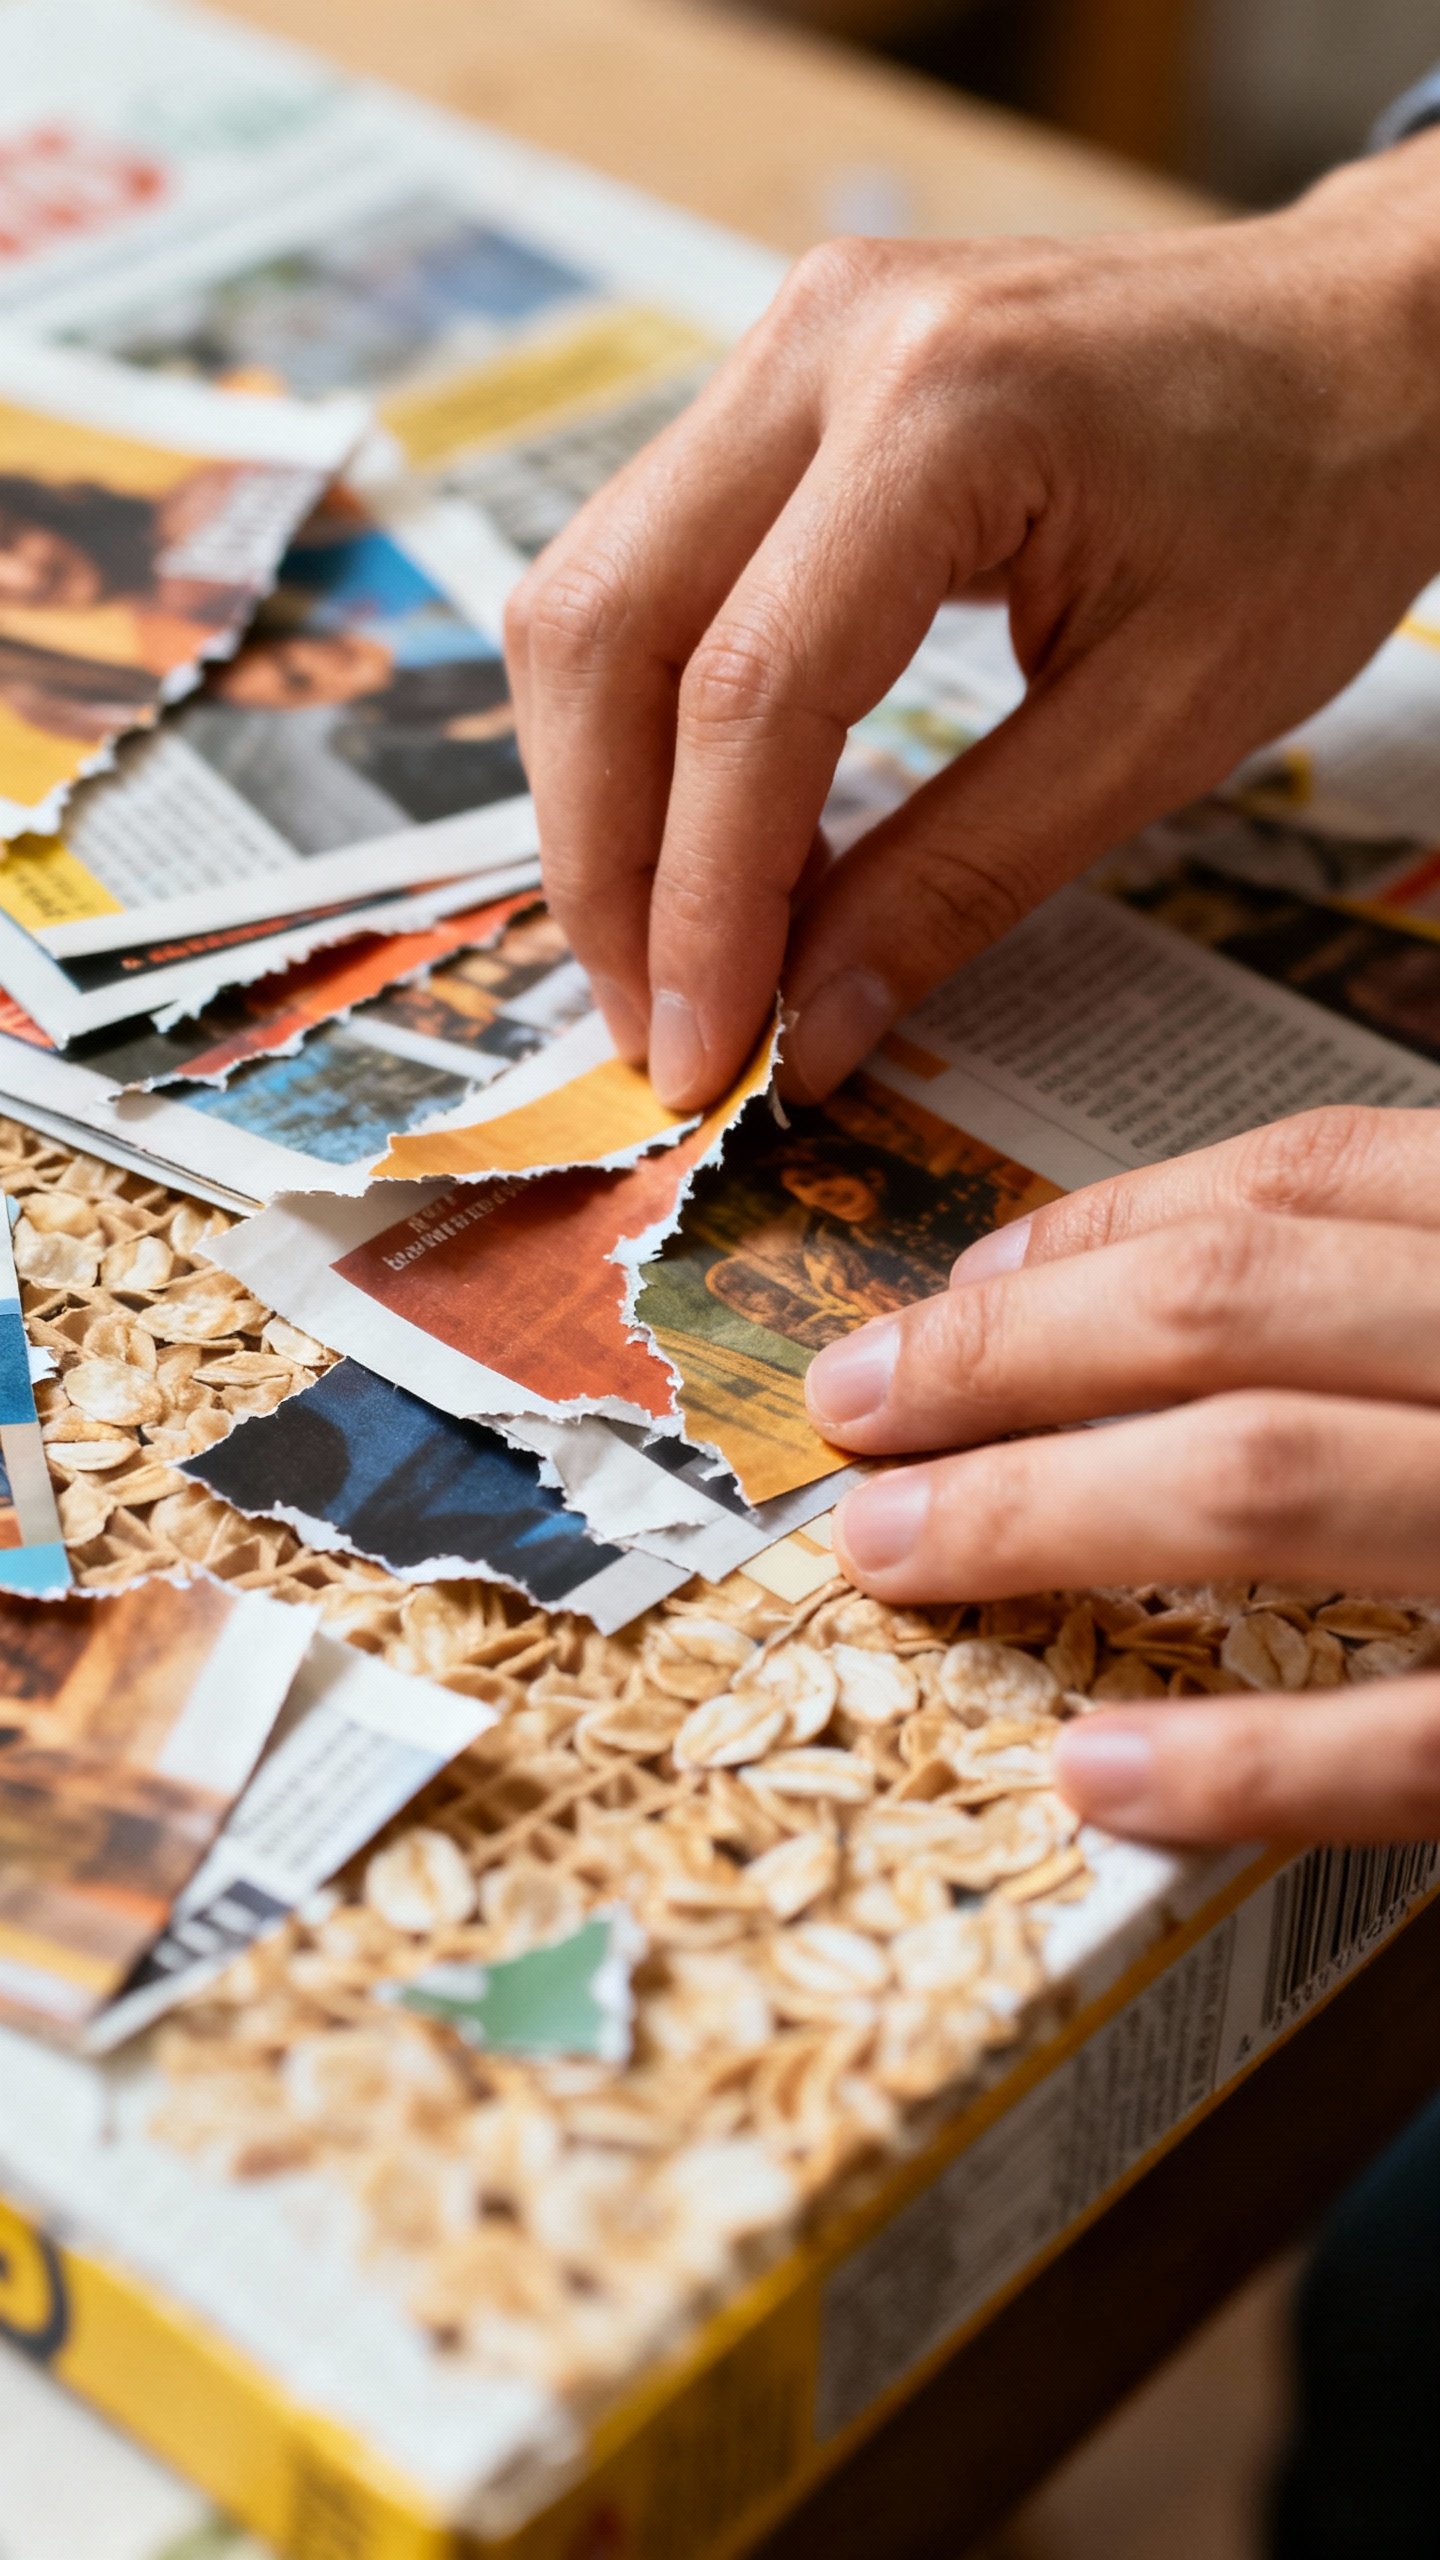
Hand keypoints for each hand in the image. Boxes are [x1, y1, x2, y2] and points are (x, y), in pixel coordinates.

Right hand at [506, 136, 1439, 1112]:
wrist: (1366, 338)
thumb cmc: (1310, 504)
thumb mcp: (1160, 726)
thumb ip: (963, 878)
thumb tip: (804, 1029)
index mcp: (948, 407)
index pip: (751, 692)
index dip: (702, 904)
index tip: (700, 1055)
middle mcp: (824, 343)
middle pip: (606, 630)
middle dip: (606, 864)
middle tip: (656, 1026)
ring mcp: (783, 343)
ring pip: (589, 599)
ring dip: (606, 802)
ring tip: (685, 954)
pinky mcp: (775, 382)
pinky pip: (643, 568)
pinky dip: (652, 727)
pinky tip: (724, 842)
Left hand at [803, 1104, 1439, 1843]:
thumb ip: (1374, 1280)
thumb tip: (1082, 1280)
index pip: (1296, 1183)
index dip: (1097, 1230)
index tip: (954, 1282)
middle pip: (1227, 1306)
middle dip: (1004, 1354)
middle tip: (853, 1411)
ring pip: (1266, 1474)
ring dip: (1045, 1512)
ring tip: (891, 1552)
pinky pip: (1404, 1741)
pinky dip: (1243, 1759)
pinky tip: (1094, 1771)